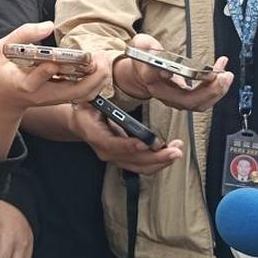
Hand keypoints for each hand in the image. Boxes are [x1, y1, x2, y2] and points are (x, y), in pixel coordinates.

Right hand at [0, 22, 112, 115]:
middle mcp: (42, 94)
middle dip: (92, 76)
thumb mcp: (3, 49)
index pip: (35, 81)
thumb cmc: (3, 71)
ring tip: (103, 58)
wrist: (4, 99)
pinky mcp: (63, 98)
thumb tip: (48, 25)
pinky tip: (99, 65)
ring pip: (84, 94)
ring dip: (99, 78)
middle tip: (99, 55)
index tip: (54, 62)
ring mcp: (55, 98)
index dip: (46, 72)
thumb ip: (23, 34)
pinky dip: (97, 81)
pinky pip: (86, 93)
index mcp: (22, 83)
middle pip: (73, 92)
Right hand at [68, 104, 184, 173]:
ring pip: (141, 167)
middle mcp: (106, 152)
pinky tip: (169, 153)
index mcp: (95, 136)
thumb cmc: (86, 111)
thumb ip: (101, 101)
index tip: (146, 144)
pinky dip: (158, 162)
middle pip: (133, 160)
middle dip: (157, 157)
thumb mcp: (89, 102)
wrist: (80, 124)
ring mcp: (115, 158)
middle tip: (175, 150)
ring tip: (177, 150)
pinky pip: (143, 166)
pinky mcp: (124, 160)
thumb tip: (110, 90)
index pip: (113, 145)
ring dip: (162, 161)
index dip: (130, 146)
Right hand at [112, 34, 232, 110]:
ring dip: (216, 91)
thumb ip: (143, 45)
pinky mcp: (186, 99)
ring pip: (199, 103)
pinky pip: (204, 99)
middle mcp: (164, 93)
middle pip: (187, 100)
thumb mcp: (141, 45)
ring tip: (226, 75)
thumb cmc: (145, 60)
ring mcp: (176, 99)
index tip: (175, 69)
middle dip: (208, 90)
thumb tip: (150, 49)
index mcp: (150, 78)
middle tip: (221, 76)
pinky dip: (216, 89)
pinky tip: (223, 74)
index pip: (156, 78)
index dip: (166, 73)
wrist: (143, 74)